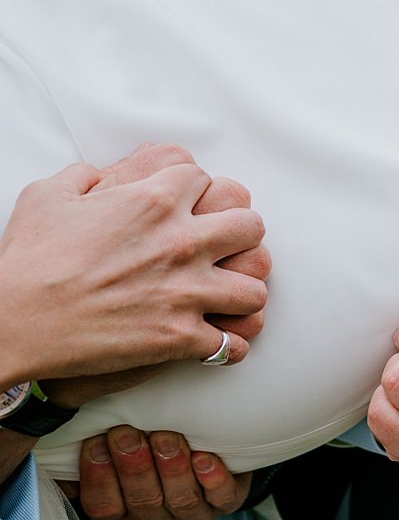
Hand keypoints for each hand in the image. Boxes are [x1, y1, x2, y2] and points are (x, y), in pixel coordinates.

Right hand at [0, 145, 268, 388]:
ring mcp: (187, 292)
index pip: (207, 180)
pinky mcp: (181, 337)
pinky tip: (214, 341)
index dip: (197, 193)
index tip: (189, 207)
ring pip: (255, 287)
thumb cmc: (27, 260)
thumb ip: (86, 176)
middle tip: (225, 248)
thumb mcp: (48, 196)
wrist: (15, 322)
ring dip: (241, 292)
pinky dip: (226, 346)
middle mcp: (181, 243)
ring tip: (225, 297)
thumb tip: (101, 173)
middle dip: (240, 235)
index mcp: (153, 201)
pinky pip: (233, 344)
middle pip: (250, 226)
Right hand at [67, 427, 248, 519]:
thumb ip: (91, 448)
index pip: (104, 506)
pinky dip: (214, 479)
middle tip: (127, 433)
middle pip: (142, 501)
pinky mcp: (227, 501)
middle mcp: (155, 518)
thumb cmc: (147, 444)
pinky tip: (205, 458)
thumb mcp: (113, 450)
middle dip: (133, 467)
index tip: (95, 442)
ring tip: (166, 437)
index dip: (98, 477)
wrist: (206, 446)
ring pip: (181, 500)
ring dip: (172, 468)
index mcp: (122, 511)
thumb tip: (64, 437)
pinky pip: (222, 498)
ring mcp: (192, 514)